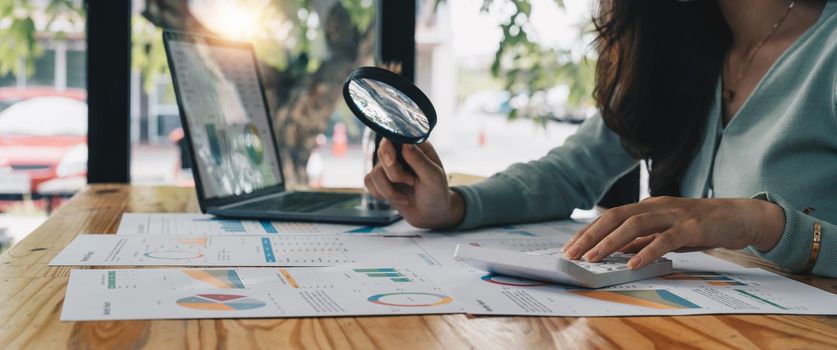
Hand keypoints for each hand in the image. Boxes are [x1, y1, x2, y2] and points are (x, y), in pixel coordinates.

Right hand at [364, 139, 464, 228]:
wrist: (431, 215)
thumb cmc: (436, 193)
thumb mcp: (433, 177)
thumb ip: (419, 161)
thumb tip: (405, 145)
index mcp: (416, 146)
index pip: (394, 135)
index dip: (389, 147)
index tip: (393, 161)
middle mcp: (401, 153)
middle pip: (382, 153)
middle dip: (394, 174)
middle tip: (410, 182)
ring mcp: (389, 167)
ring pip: (374, 172)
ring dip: (389, 190)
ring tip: (405, 197)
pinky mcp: (381, 180)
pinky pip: (369, 182)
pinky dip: (381, 194)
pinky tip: (397, 199)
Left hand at [561, 196, 784, 268]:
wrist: (740, 216)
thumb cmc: (701, 226)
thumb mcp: (666, 232)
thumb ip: (644, 240)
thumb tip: (617, 253)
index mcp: (648, 207)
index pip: (611, 217)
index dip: (589, 231)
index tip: (570, 247)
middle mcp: (657, 206)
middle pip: (616, 217)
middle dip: (591, 235)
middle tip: (572, 253)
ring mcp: (674, 214)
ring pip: (635, 224)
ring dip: (611, 242)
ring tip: (594, 258)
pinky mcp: (693, 226)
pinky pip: (666, 239)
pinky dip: (647, 251)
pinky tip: (633, 263)